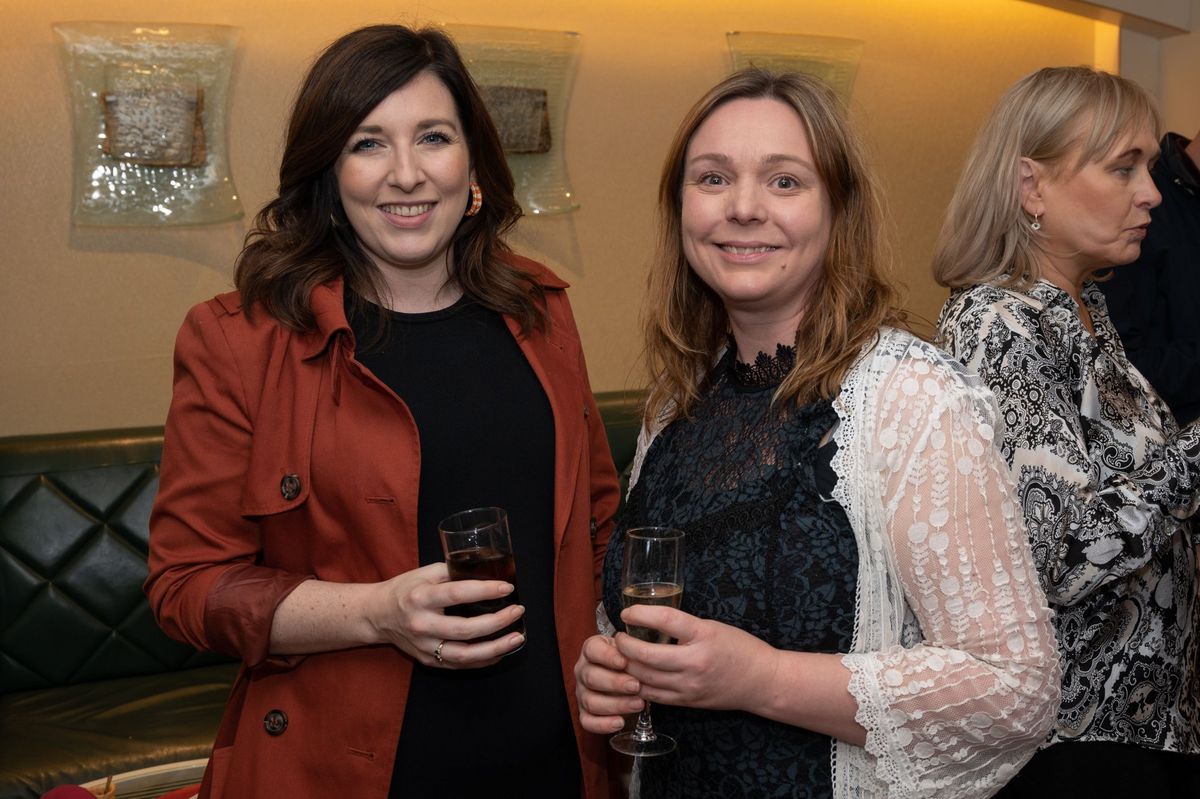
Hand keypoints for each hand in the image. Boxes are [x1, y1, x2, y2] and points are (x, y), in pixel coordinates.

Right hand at [370, 562, 524, 668]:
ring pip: (465, 655)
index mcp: (420, 597)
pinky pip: (460, 665)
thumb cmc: (405, 589)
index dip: (486, 591)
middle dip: (497, 621)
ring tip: (517, 638)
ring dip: (495, 648)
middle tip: (518, 611)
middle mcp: (421, 624)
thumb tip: (487, 570)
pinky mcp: (428, 660)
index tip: (507, 588)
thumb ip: (453, 571)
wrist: (377, 615)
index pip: (458, 594)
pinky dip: (483, 660)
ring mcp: (424, 646)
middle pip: (465, 629)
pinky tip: (501, 651)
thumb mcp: (424, 573)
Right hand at [574, 634, 645, 732]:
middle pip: (591, 677)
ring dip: (616, 705)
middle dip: (615, 683)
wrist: (627, 677)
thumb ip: (634, 651)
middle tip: (636, 686)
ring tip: (638, 704)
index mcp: (592, 650)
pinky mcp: (585, 712)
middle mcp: (583, 670)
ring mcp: (582, 692)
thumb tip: (646, 654)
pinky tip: (620, 722)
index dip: (607, 656)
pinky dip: (603, 724)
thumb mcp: (631, 650)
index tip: (624, 662)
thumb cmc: (629, 662)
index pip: (592, 650)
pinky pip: (587, 721)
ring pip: (590, 701)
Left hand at [615, 604, 776, 711]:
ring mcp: (690, 685)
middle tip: (618, 637)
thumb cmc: (739, 648)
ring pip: (645, 678)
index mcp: (704, 635)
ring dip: (627, 666)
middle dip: (625, 645)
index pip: (665, 620)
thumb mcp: (713, 627)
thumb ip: (684, 626)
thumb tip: (650, 622)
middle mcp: (695, 662)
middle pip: (647, 655)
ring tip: (621, 655)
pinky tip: (633, 675)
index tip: (627, 612)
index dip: (641, 614)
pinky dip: (639, 684)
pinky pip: (654, 695)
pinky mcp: (687, 701)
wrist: (761, 681)